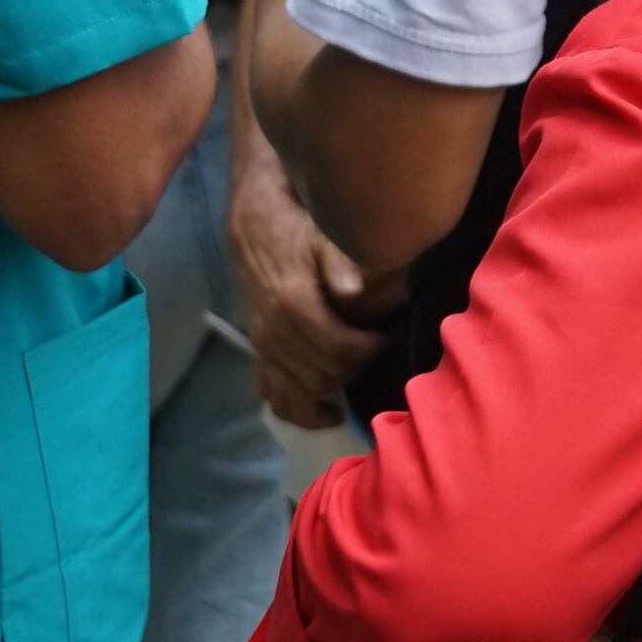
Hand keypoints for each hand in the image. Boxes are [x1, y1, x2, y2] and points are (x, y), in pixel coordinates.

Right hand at [227, 137, 397, 428]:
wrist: (255, 229)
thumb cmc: (297, 231)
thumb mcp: (321, 235)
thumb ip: (338, 261)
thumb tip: (354, 288)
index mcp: (292, 307)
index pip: (336, 349)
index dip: (366, 351)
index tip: (386, 339)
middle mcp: (274, 333)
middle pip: (320, 373)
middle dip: (353, 370)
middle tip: (375, 356)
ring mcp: (264, 345)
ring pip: (297, 391)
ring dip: (327, 397)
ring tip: (355, 391)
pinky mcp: (260, 351)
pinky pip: (273, 393)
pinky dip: (297, 410)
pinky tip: (324, 412)